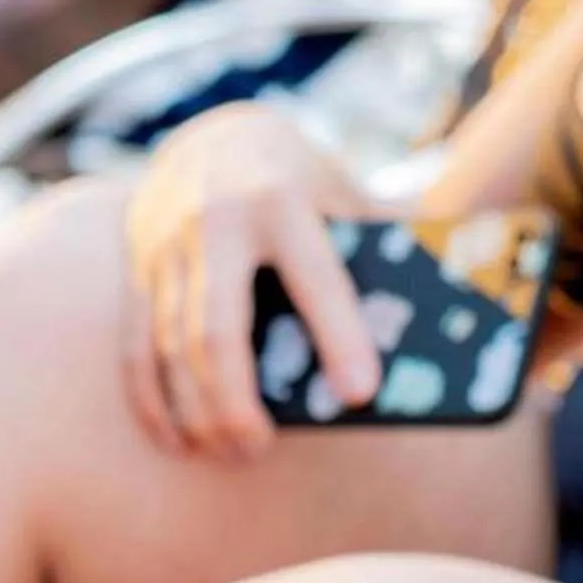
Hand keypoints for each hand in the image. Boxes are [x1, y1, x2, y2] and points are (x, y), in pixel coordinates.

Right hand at [121, 102, 380, 458]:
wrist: (216, 133)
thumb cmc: (303, 180)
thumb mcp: (345, 190)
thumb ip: (381, 239)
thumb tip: (446, 304)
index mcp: (284, 201)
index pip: (315, 278)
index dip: (339, 336)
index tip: (360, 393)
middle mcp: (217, 222)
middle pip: (221, 329)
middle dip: (236, 399)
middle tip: (260, 448)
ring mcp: (168, 246)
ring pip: (174, 345)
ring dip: (197, 409)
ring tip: (229, 449)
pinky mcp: (138, 267)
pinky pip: (136, 344)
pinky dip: (152, 398)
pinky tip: (176, 437)